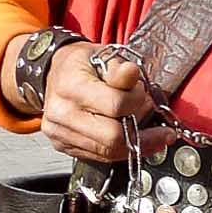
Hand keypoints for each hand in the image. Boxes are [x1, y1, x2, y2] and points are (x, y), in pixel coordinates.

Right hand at [29, 42, 159, 162]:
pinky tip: (133, 139)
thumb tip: (131, 72)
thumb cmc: (79, 65)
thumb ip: (118, 69)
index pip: (115, 105)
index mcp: (71, 86)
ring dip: (137, 144)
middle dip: (142, 131)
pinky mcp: (63, 145)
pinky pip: (100, 157)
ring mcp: (60, 133)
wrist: (55, 74)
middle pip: (112, 137)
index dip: (138, 100)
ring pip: (108, 152)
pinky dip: (122, 150)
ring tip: (150, 132)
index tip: (145, 94)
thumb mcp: (100, 56)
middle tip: (156, 123)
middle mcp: (62, 113)